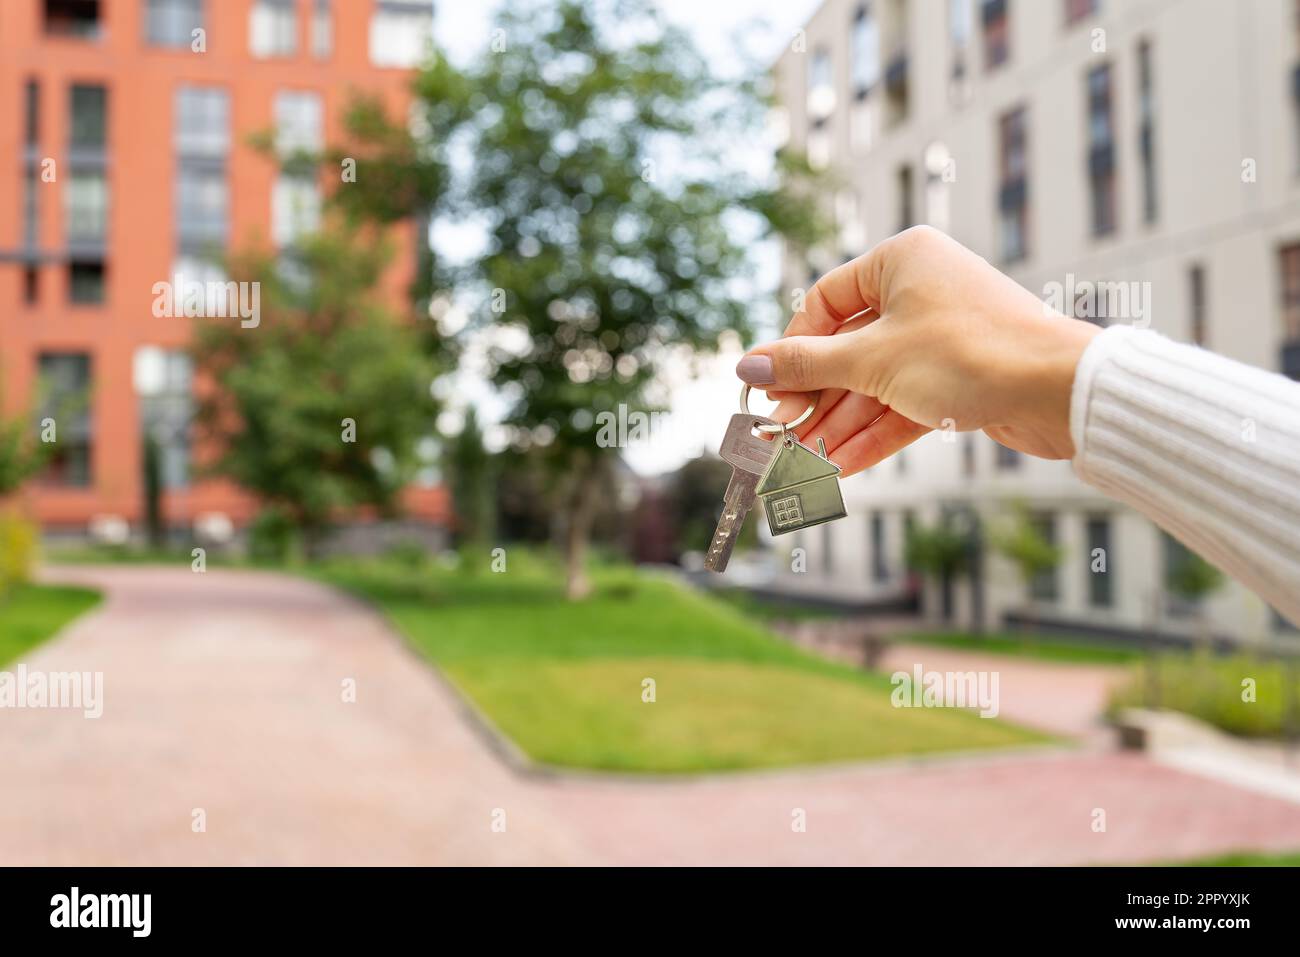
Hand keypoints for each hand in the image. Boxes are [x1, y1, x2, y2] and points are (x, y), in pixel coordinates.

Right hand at [736, 226, 1100, 474]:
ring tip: (808, 464)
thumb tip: (747, 366)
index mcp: (901, 260)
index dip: (791, 348)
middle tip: (783, 437)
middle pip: (847, 348)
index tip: (768, 390)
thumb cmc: (970, 354)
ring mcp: (941, 335)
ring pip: (875, 382)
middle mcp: (920, 290)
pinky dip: (875, 433)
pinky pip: (904, 402)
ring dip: (841, 425)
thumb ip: (805, 365)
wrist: (1060, 391)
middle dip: (816, 400)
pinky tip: (844, 466)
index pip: (824, 301)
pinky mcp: (959, 375)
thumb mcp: (872, 360)